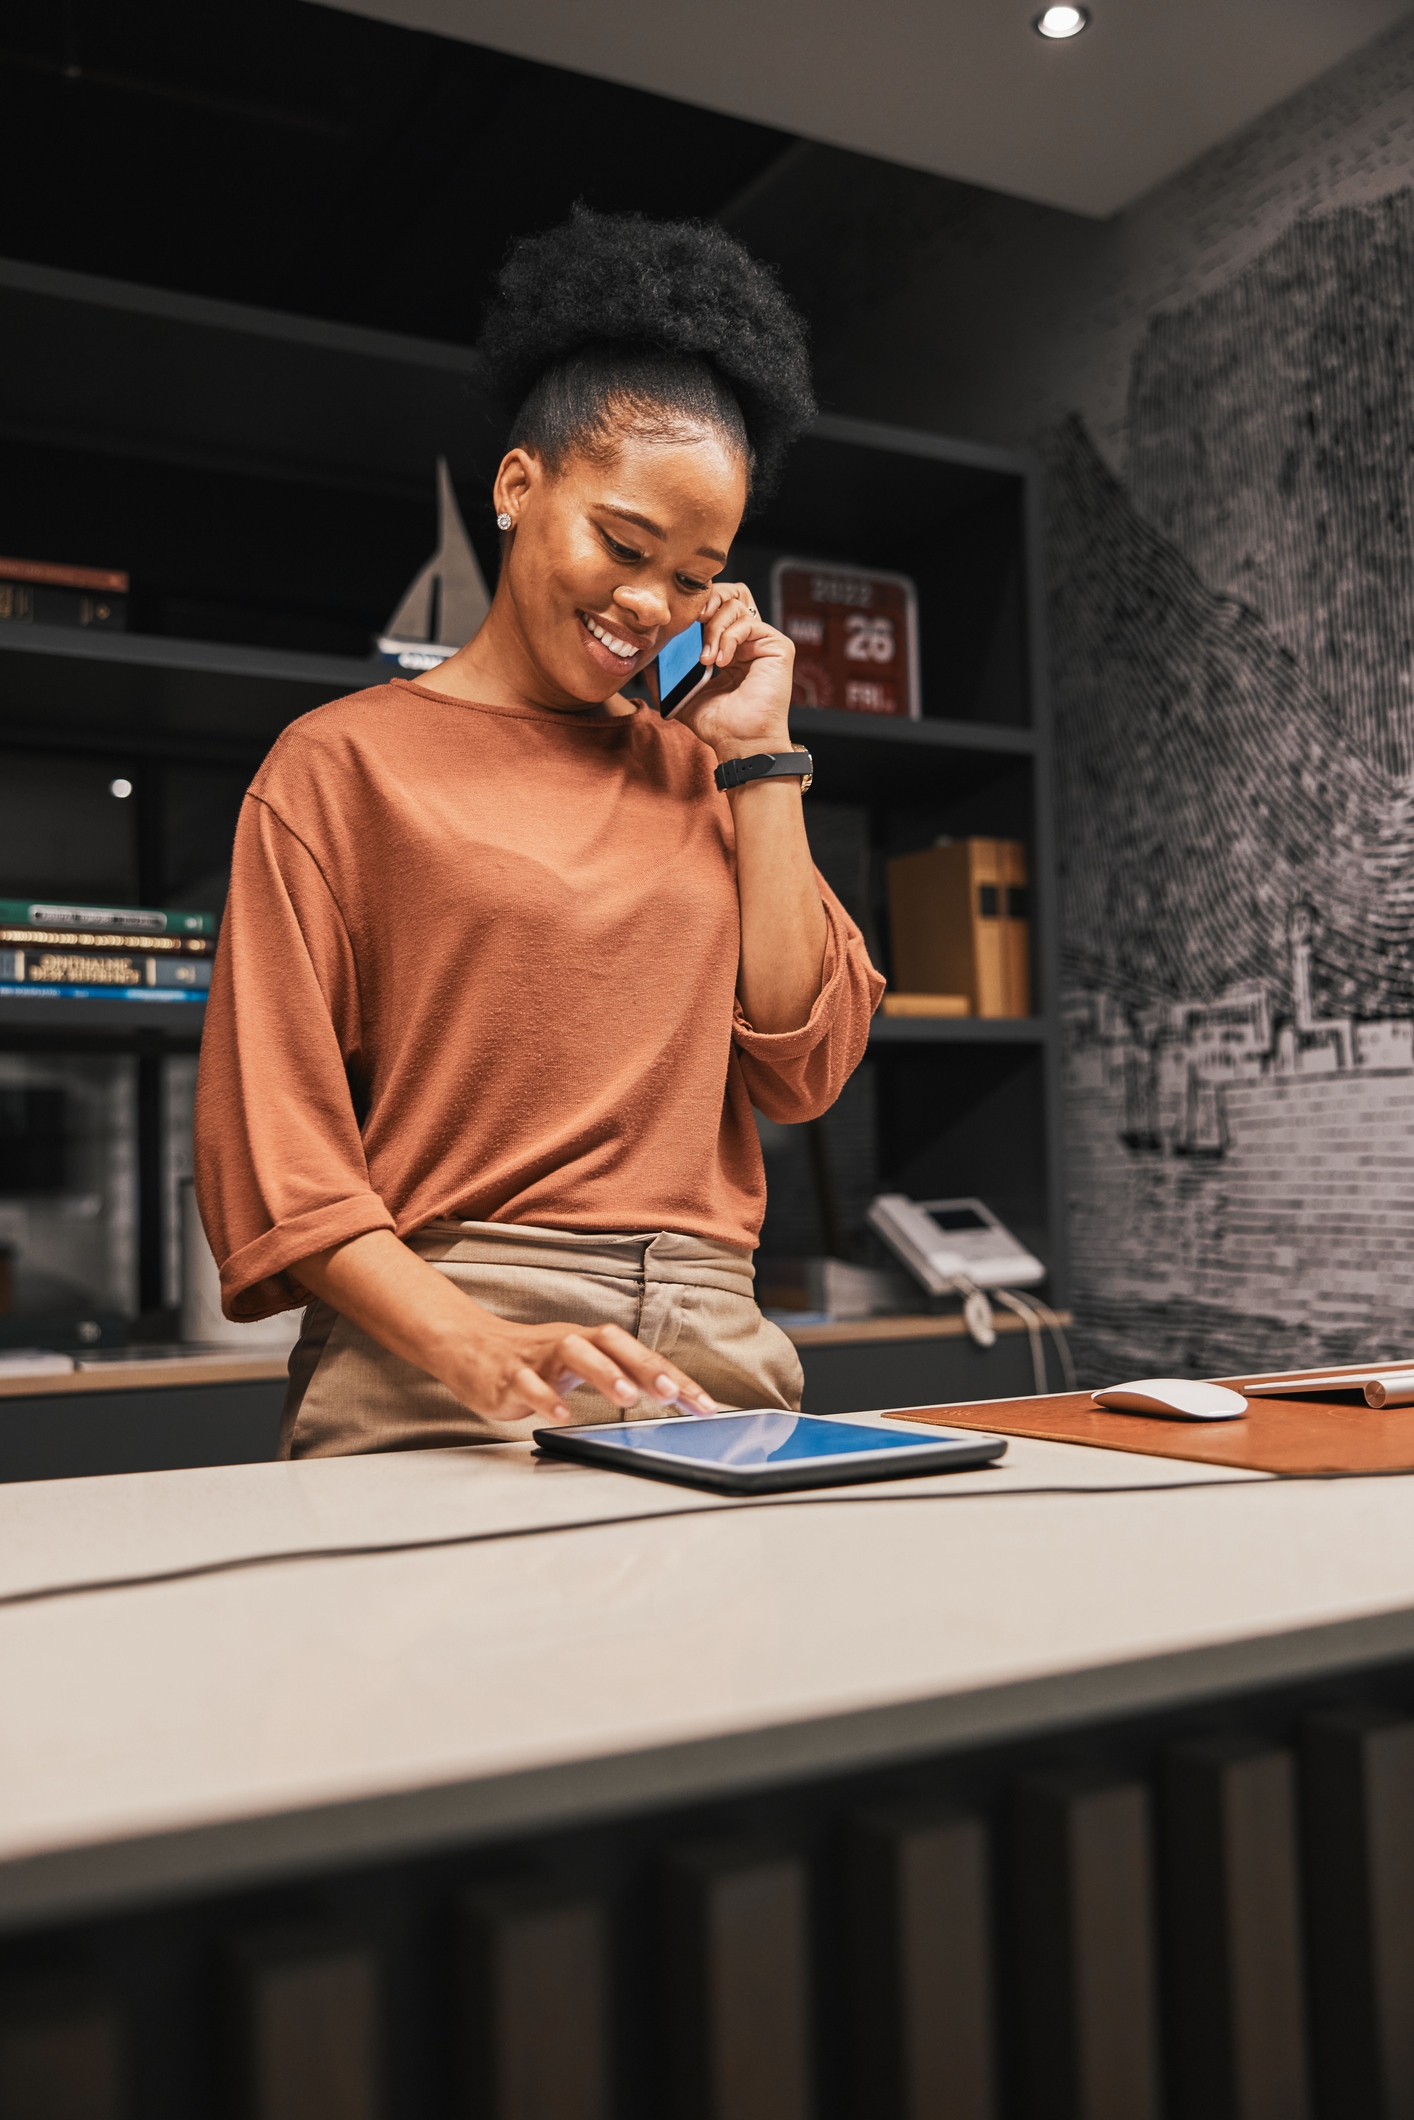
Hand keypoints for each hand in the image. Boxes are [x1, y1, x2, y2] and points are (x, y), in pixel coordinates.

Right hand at [442, 1315, 718, 1426]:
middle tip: (672, 1393)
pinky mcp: (507, 1375)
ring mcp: (536, 1358)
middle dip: (644, 1367)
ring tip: (626, 1396)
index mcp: (589, 1342)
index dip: (673, 1376)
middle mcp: (568, 1343)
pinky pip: (528, 1384)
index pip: (638, 1353)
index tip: (703, 1404)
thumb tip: (668, 1395)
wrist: (468, 1346)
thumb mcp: (577, 1366)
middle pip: (610, 1343)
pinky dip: (546, 1399)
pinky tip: (563, 1416)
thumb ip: (616, 1376)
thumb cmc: (532, 1361)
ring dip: (601, 1373)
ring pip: (572, 1354)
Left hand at [673, 582, 794, 761]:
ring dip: (714, 628)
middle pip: (730, 595)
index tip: (680, 622)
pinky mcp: (778, 646)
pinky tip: (719, 662)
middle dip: (708, 601)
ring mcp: (763, 642)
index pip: (715, 607)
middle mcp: (747, 640)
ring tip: (706, 659)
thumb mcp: (682, 695)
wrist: (740, 743)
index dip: (698, 606)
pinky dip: (729, 638)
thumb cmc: (718, 725)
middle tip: (693, 622)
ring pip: (737, 606)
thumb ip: (665, 675)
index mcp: (727, 647)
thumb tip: (646, 656)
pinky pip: (749, 624)